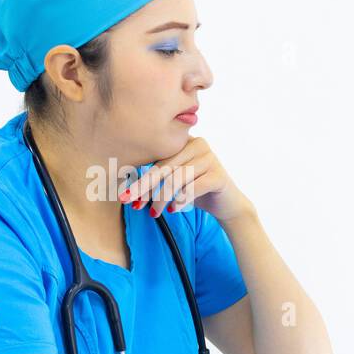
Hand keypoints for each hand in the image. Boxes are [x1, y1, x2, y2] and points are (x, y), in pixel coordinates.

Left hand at [117, 136, 254, 222]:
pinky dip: (180, 201)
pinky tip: (172, 210)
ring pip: (177, 179)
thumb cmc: (197, 190)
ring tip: (154, 213)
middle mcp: (199, 144)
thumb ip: (159, 175)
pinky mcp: (218, 176)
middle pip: (165, 168)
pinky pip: (193, 188)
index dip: (141, 177)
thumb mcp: (177, 179)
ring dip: (161, 199)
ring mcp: (210, 158)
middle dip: (145, 187)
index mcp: (185, 140)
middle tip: (130, 201)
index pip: (158, 158)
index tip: (126, 195)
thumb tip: (128, 188)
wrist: (228, 204)